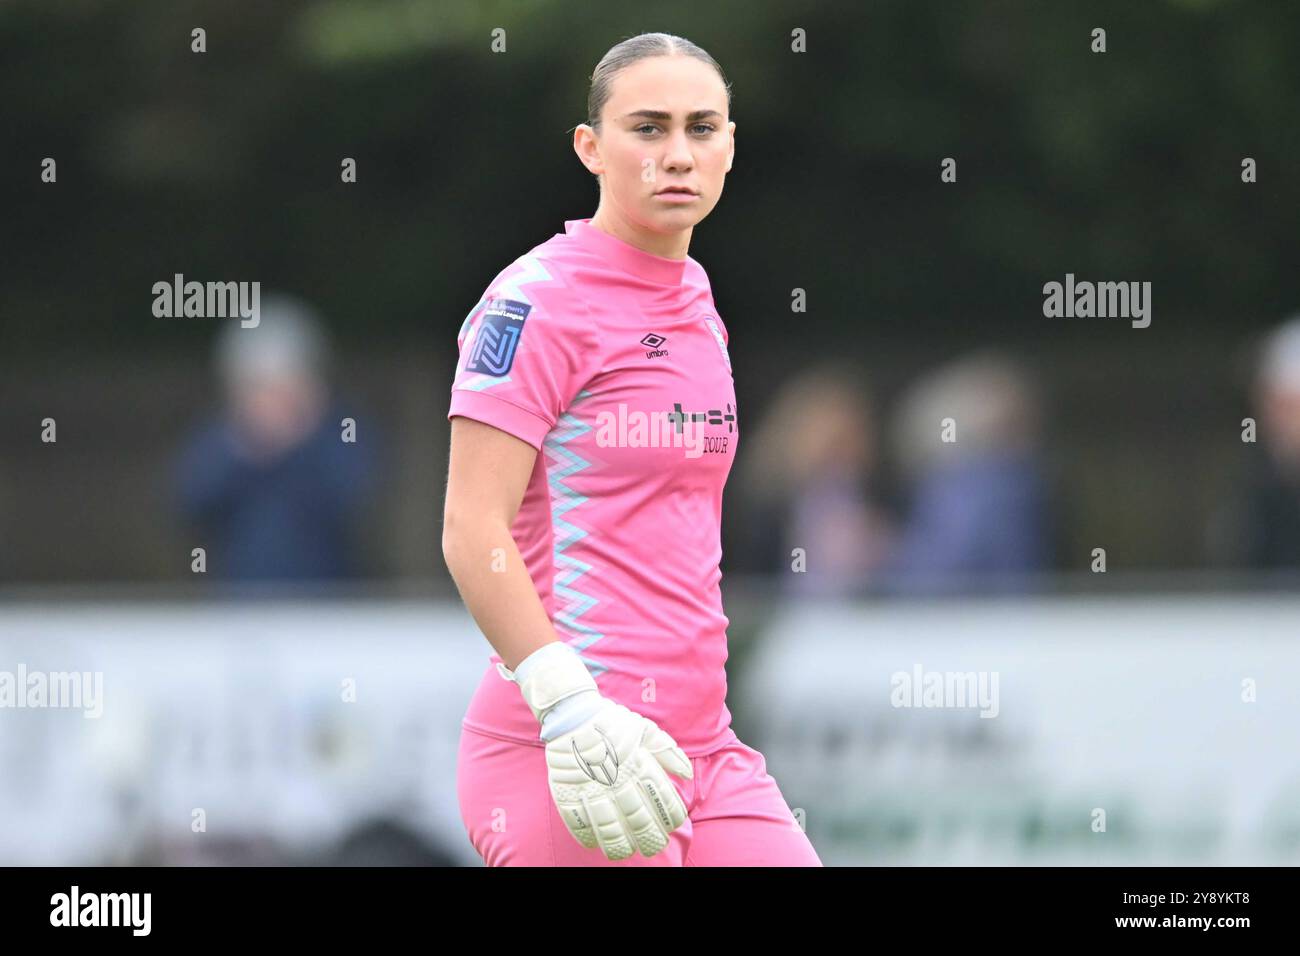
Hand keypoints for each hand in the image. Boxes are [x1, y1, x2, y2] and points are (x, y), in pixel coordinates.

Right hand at [543, 694, 691, 859]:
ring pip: (609, 827)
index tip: (673, 824)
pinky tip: (596, 843)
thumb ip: (667, 752)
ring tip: (626, 852)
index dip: (670, 816)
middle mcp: (617, 779)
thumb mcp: (644, 729)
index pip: (661, 799)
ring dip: (620, 845)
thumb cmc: (611, 722)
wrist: (572, 712)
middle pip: (638, 819)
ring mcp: (590, 788)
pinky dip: (588, 836)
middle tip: (653, 846)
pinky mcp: (567, 792)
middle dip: (649, 838)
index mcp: (638, 764)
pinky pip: (578, 822)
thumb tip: (686, 775)